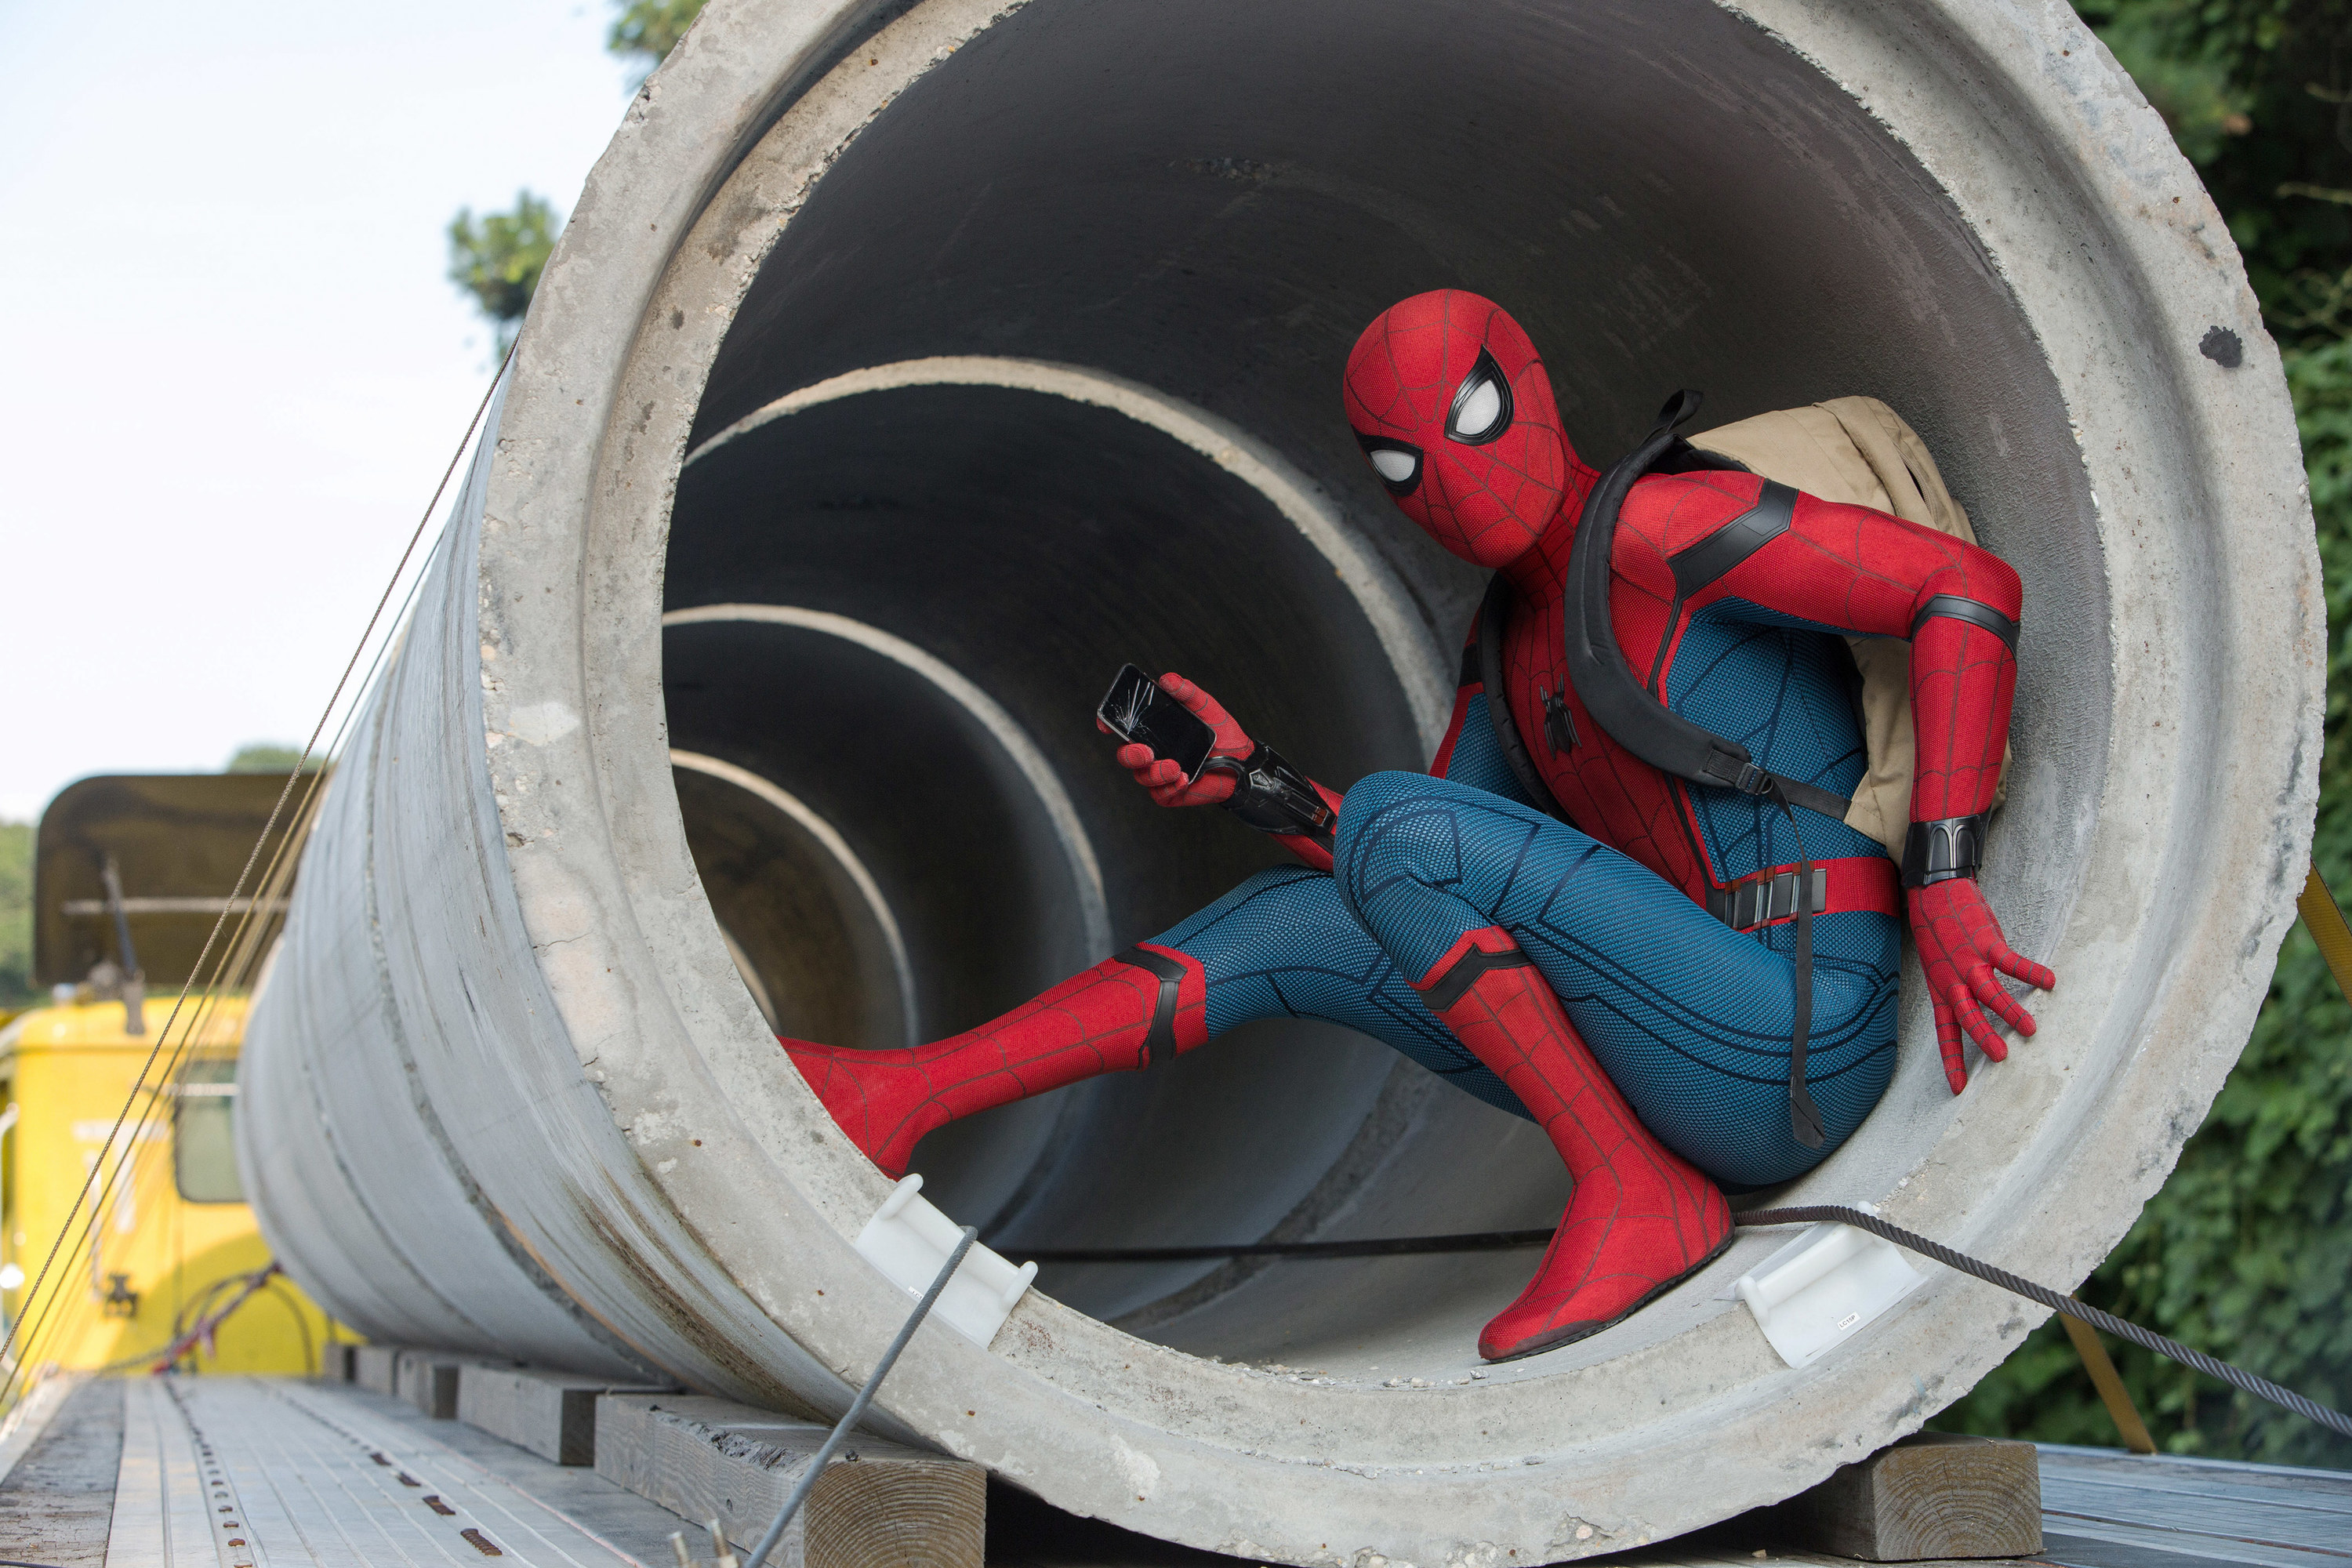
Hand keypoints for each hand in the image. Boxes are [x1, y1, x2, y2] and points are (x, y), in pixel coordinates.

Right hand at [1097, 671, 1251, 806]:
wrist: (1242, 762)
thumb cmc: (1220, 733)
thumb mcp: (1205, 707)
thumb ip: (1187, 692)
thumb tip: (1167, 679)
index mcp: (1153, 729)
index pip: (1122, 726)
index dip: (1108, 724)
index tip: (1106, 724)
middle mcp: (1151, 752)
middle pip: (1125, 755)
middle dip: (1131, 754)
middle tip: (1148, 752)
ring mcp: (1158, 774)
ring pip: (1142, 776)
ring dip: (1157, 773)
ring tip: (1178, 768)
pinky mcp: (1169, 793)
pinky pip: (1159, 794)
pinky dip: (1171, 787)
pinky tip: (1186, 779)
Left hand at [1906, 879, 2055, 1093]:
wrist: (1933, 893)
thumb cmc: (1940, 934)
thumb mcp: (1939, 967)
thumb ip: (1958, 989)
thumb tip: (1980, 1008)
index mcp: (1942, 991)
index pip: (1946, 1033)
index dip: (1952, 1061)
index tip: (1958, 1089)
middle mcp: (1954, 981)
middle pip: (1967, 1016)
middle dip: (1984, 1038)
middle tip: (2002, 1058)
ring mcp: (1970, 962)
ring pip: (1990, 992)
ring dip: (2011, 1011)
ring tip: (2031, 1029)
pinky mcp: (1986, 943)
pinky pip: (2011, 962)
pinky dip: (2030, 972)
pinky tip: (2050, 982)